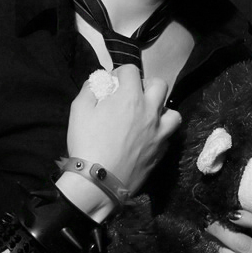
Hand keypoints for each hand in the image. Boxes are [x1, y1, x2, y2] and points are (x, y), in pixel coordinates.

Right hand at [66, 65, 181, 193]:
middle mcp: (150, 111)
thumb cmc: (87, 143)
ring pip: (173, 112)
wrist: (99, 182)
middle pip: (160, 85)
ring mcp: (159, 132)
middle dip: (146, 84)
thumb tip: (97, 81)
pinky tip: (148, 137)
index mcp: (130, 98)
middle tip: (133, 95)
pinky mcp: (162, 151)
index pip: (132, 70)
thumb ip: (89, 89)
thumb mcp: (78, 110)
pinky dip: (161, 132)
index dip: (121, 73)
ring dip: (162, 110)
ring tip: (149, 116)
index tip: (113, 83)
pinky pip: (169, 135)